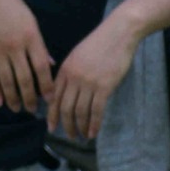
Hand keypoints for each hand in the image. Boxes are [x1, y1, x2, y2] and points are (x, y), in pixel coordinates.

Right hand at [0, 0, 54, 115]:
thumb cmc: (11, 5)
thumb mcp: (31, 22)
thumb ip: (39, 45)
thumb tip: (50, 65)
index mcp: (31, 38)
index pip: (42, 68)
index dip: (46, 86)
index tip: (50, 100)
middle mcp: (15, 46)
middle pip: (24, 79)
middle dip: (30, 98)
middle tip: (33, 111)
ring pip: (6, 81)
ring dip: (12, 98)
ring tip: (16, 108)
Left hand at [46, 16, 138, 144]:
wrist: (118, 34)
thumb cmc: (99, 44)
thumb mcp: (77, 56)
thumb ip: (70, 73)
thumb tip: (65, 93)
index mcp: (65, 70)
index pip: (54, 97)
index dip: (52, 115)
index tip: (51, 127)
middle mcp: (73, 78)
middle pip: (65, 107)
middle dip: (65, 125)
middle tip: (69, 136)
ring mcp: (88, 83)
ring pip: (80, 111)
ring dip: (79, 127)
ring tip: (81, 136)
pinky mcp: (104, 86)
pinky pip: (96, 110)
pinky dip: (94, 124)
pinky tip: (93, 132)